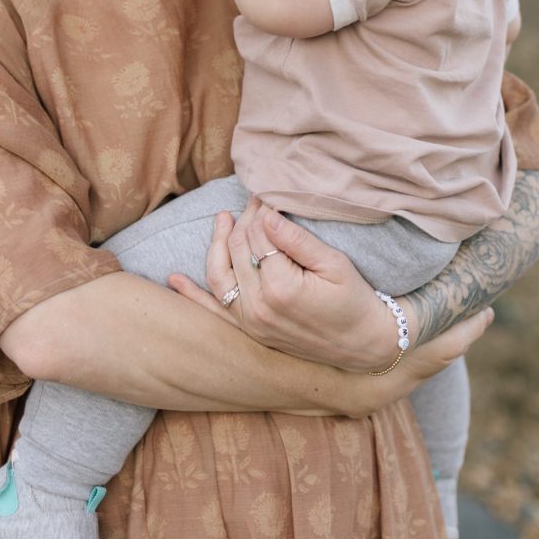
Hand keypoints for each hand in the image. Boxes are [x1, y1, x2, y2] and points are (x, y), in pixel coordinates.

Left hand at [167, 200, 414, 370]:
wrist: (363, 345)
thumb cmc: (355, 299)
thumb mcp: (334, 264)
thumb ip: (297, 240)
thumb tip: (266, 214)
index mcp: (280, 288)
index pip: (259, 236)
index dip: (261, 211)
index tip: (266, 194)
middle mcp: (257, 307)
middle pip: (238, 251)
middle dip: (242, 221)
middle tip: (253, 201)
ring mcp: (249, 322)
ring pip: (219, 275)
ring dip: (216, 245)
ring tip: (222, 219)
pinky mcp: (249, 332)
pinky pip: (212, 311)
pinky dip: (191, 295)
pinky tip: (175, 279)